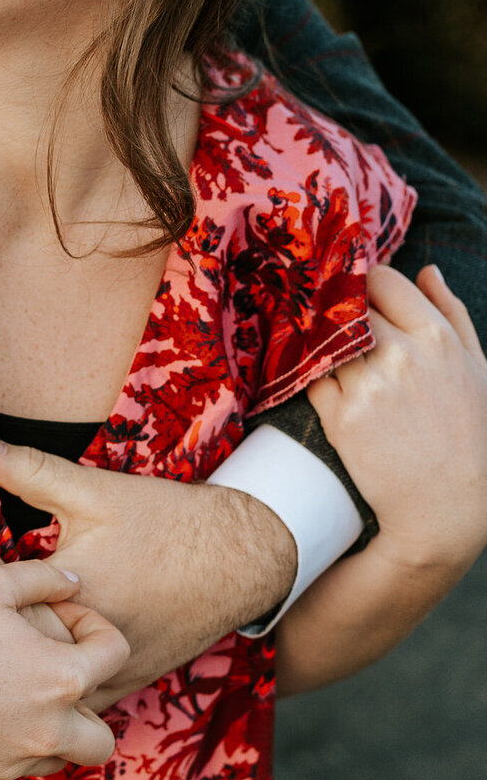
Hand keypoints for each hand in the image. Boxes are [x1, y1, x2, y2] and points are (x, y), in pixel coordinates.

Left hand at [0, 431, 295, 704]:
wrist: (239, 558)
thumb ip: (30, 470)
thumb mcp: (93, 490)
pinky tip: (33, 668)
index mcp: (72, 598)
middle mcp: (91, 646)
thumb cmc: (164, 521)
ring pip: (49, 692)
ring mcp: (114, 674)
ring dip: (22, 675)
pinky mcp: (130, 684)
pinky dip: (55, 690)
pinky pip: (79, 701)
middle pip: (17, 660)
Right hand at [0, 561, 127, 779]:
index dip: (96, 627)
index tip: (63, 617)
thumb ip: (43, 579)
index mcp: (62, 679)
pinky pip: (1, 766)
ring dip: (44, 729)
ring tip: (6, 693)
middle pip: (102, 738)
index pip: (116, 656)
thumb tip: (73, 583)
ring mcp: (12, 764)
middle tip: (54, 678)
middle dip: (90, 709)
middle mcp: (48, 731)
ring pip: (53, 758)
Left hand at [308, 264, 486, 576]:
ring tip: (324, 350)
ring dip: (320, 339)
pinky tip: (320, 379)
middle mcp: (400, 355)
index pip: (381, 279)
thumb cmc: (470, 437)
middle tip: (336, 324)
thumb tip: (427, 270)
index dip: (366, 286)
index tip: (361, 299)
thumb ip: (452, 314)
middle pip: (346, 305)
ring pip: (323, 337)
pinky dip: (310, 373)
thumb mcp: (479, 369)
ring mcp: (366, 386)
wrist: (446, 509)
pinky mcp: (339, 417)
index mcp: (436, 338)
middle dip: (341, 311)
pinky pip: (309, 376)